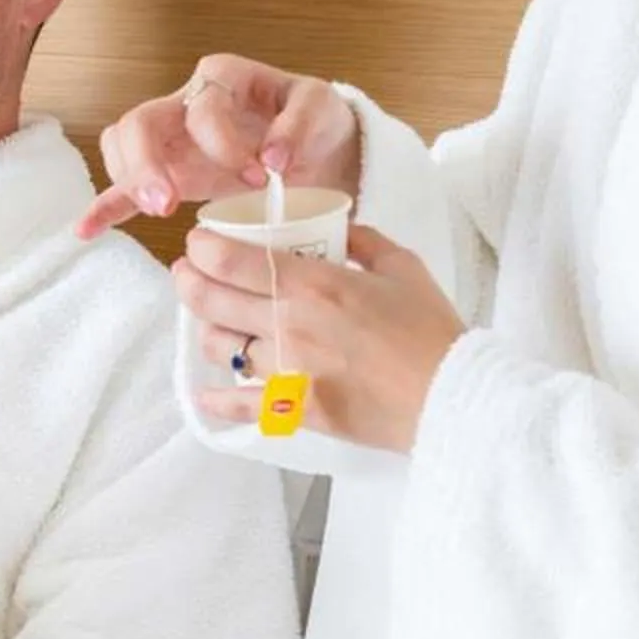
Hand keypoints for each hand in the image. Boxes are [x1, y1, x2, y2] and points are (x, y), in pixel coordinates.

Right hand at [80, 53, 360, 236]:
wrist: (322, 152)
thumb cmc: (317, 124)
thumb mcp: (323, 111)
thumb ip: (301, 125)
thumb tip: (274, 156)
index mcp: (225, 78)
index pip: (204, 106)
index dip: (225, 142)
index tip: (262, 175)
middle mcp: (189, 103)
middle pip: (141, 121)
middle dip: (148, 162)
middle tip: (169, 202)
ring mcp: (174, 139)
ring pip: (123, 145)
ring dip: (131, 179)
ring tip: (159, 210)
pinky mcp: (172, 175)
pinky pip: (125, 187)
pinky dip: (105, 206)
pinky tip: (88, 230)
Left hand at [179, 223, 463, 453]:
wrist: (451, 396)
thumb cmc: (431, 331)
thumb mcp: (404, 266)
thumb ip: (364, 241)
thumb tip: (339, 228)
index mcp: (315, 284)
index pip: (234, 259)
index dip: (203, 247)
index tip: (198, 242)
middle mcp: (290, 324)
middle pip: (211, 300)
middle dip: (188, 280)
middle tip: (187, 272)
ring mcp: (288, 370)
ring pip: (221, 347)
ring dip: (208, 330)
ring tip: (213, 321)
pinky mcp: (296, 410)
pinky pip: (240, 406)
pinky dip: (216, 401)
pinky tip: (205, 395)